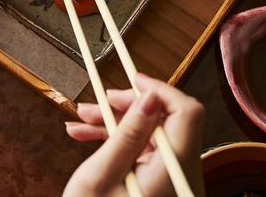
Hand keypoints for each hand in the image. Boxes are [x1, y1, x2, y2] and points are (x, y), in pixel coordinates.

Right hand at [64, 73, 204, 196]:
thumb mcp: (99, 176)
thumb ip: (127, 133)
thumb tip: (150, 96)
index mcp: (172, 171)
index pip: (186, 113)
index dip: (160, 91)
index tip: (131, 80)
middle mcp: (181, 176)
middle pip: (166, 124)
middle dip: (127, 108)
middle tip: (94, 103)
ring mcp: (173, 184)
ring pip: (151, 139)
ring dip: (117, 126)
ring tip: (80, 122)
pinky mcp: (163, 190)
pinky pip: (146, 157)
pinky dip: (120, 146)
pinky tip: (87, 140)